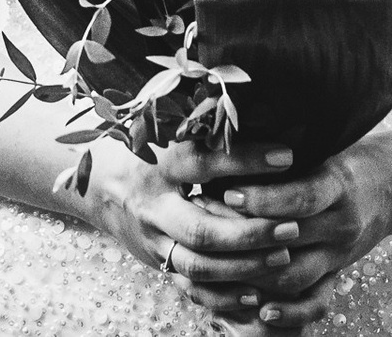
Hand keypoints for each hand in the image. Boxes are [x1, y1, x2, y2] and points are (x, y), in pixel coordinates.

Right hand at [65, 136, 307, 314]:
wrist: (99, 183)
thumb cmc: (145, 145)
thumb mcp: (163, 123)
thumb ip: (201, 117)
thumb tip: (255, 96)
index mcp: (156, 161)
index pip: (202, 161)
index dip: (244, 160)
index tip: (287, 156)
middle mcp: (153, 204)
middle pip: (201, 228)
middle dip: (250, 232)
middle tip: (293, 226)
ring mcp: (153, 238)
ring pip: (198, 264)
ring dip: (244, 266)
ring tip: (284, 256)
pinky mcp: (158, 262)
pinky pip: (191, 287)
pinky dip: (224, 295)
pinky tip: (256, 293)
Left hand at [178, 127, 391, 328]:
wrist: (391, 186)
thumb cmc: (340, 154)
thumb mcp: (320, 143)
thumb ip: (280, 144)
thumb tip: (224, 130)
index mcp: (337, 184)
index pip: (300, 197)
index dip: (262, 198)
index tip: (224, 189)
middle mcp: (341, 224)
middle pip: (291, 240)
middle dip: (244, 237)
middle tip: (203, 226)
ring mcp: (339, 254)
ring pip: (296, 275)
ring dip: (254, 273)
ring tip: (215, 263)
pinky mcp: (336, 273)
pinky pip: (315, 301)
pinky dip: (288, 311)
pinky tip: (259, 310)